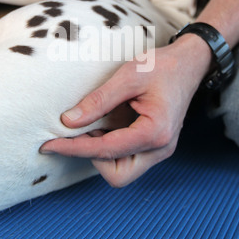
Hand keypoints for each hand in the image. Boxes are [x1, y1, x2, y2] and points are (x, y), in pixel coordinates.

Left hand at [40, 36, 211, 186]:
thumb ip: (98, 101)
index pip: (106, 151)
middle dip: (92, 158)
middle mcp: (161, 148)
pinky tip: (102, 127)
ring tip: (90, 127)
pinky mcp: (155, 145)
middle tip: (76, 134)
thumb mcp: (128, 77)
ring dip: (101, 154)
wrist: (189, 63)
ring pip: (122, 170)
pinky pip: (128, 158)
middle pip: (117, 175)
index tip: (49, 144)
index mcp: (156, 133)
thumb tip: (68, 122)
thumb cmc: (162, 66)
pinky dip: (110, 148)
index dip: (74, 148)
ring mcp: (160, 149)